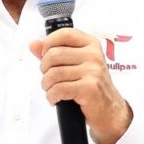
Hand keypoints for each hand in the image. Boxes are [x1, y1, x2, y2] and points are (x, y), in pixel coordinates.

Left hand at [29, 28, 132, 143]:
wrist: (109, 110)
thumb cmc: (91, 85)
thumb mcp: (76, 64)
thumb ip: (54, 52)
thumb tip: (33, 44)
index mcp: (91, 44)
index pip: (64, 34)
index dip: (48, 43)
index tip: (45, 55)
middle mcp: (94, 55)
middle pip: (53, 55)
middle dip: (44, 69)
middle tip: (49, 78)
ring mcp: (93, 71)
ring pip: (53, 74)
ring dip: (47, 85)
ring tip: (52, 89)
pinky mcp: (89, 88)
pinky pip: (58, 89)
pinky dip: (52, 96)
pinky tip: (56, 99)